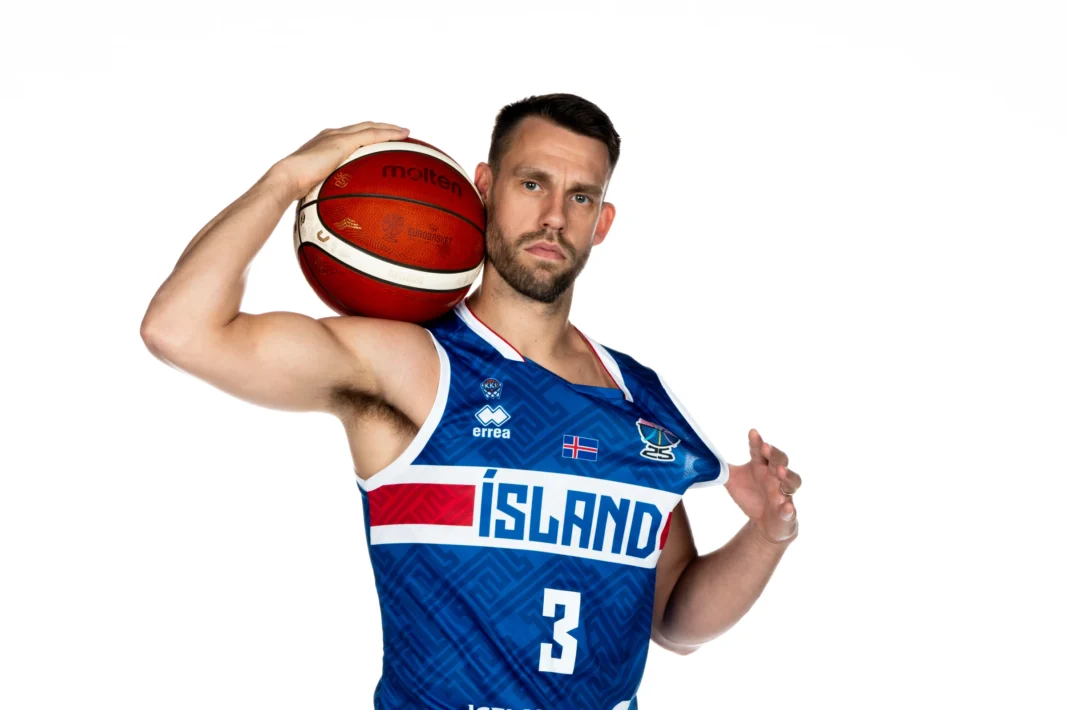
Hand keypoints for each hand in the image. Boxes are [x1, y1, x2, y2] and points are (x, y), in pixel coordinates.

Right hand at [271, 121, 409, 198]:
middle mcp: (331, 135)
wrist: (286, 179)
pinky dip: (389, 134)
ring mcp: (337, 136)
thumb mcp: (316, 192)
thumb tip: (334, 218)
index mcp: (324, 145)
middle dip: (381, 129)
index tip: (379, 142)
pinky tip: (405, 135)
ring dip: (389, 129)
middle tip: (398, 134)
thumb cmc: (295, 191)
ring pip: (370, 127)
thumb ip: (327, 196)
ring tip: (406, 133)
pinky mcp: (342, 142)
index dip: (365, 137)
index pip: (349, 137)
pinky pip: (372, 135)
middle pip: (362, 127)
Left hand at [724, 429, 801, 543]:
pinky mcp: (787, 512)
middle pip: (780, 461)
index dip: (757, 442)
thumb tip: (701, 456)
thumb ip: (720, 468)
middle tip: (766, 448)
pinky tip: (786, 507)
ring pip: (792, 481)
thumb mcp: (732, 480)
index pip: (760, 451)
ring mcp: (783, 493)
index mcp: (761, 466)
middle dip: (774, 454)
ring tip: (780, 472)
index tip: (752, 432)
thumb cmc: (749, 495)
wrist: (764, 522)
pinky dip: (789, 508)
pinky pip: (790, 510)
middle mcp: (775, 476)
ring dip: (788, 476)